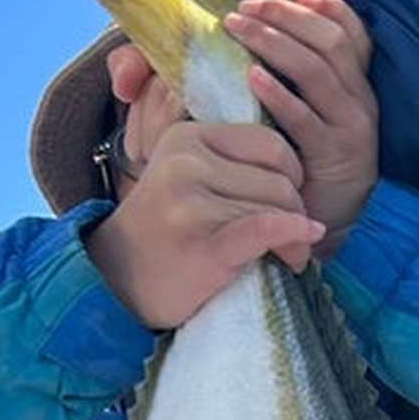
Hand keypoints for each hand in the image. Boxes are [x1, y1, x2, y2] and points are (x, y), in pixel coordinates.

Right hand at [82, 107, 321, 332]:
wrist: (115, 281)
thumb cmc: (166, 228)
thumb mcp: (187, 175)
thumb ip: (230, 157)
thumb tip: (299, 155)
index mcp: (186, 138)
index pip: (270, 144)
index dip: (292, 173)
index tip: (285, 199)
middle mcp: (185, 164)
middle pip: (280, 181)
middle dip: (297, 211)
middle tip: (289, 238)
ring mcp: (190, 204)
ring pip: (278, 209)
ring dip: (296, 239)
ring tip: (285, 256)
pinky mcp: (202, 244)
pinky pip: (266, 229)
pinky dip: (294, 237)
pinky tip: (303, 246)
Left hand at [114, 0, 378, 250]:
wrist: (333, 220)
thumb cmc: (312, 160)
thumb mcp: (318, 113)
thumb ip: (304, 77)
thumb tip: (270, 27)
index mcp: (359, 86)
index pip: (355, 33)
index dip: (325, 8)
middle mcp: (361, 101)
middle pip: (331, 42)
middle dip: (286, 17)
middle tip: (244, 7)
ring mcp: (350, 127)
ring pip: (317, 70)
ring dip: (273, 42)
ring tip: (237, 28)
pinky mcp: (331, 154)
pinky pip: (304, 117)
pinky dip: (277, 93)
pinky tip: (249, 76)